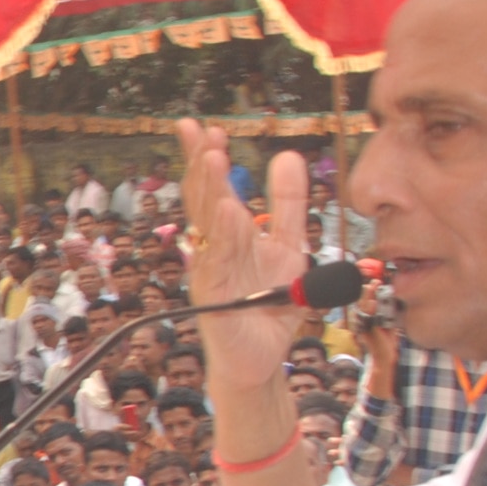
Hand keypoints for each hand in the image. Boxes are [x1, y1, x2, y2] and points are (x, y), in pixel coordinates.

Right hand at [173, 119, 310, 391]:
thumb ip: (289, 204)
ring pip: (207, 224)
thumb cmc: (270, 306)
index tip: (203, 126)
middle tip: (195, 129)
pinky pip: (218, 260)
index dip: (206, 157)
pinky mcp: (215, 296)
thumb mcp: (291, 245)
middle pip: (201, 198)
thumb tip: (288, 155)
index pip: (213, 187)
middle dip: (199, 163)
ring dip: (209, 190)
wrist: (264, 358)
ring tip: (212, 157)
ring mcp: (210, 270)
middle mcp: (213, 248)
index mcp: (228, 234)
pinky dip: (223, 235)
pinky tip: (227, 209)